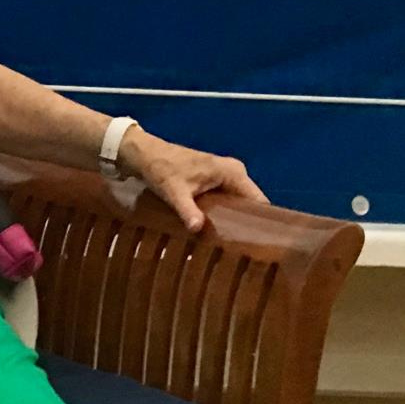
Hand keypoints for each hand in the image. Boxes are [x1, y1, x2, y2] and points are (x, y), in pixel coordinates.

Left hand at [122, 131, 266, 232]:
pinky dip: (224, 214)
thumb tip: (198, 229)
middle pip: (250, 205)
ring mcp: (226, 176)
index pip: (259, 202)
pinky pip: (227, 201)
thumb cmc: (161, 169)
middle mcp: (235, 172)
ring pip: (238, 204)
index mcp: (233, 172)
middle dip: (246, 225)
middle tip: (242, 249)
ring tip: (231, 245)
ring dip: (234, 221)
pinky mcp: (216, 181)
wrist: (144, 154)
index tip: (258, 244)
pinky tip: (219, 232)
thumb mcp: (174, 191)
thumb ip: (188, 210)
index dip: (260, 223)